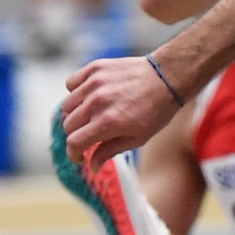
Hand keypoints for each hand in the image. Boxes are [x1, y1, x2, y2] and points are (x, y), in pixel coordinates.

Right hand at [61, 54, 180, 169]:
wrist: (167, 78)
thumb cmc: (156, 111)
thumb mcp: (137, 138)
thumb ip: (110, 151)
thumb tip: (93, 167)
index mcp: (107, 123)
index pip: (74, 142)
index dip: (74, 153)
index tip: (81, 156)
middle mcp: (97, 103)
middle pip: (68, 125)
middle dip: (77, 135)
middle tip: (90, 134)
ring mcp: (94, 84)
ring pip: (67, 105)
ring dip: (75, 114)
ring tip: (91, 115)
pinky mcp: (95, 68)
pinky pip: (71, 83)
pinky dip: (76, 92)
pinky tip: (89, 96)